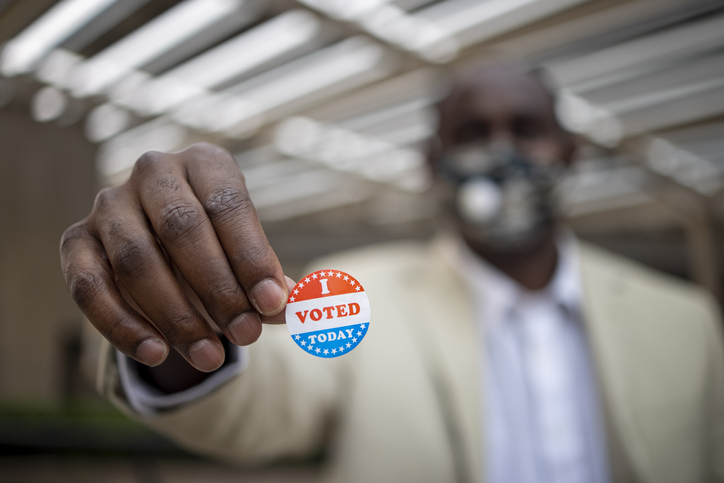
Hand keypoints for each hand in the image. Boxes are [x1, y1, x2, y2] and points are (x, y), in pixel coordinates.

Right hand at [60, 143, 289, 371]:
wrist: (168, 242)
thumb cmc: (221, 245)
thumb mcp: (249, 255)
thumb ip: (269, 279)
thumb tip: (294, 307)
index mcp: (205, 163)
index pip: (229, 205)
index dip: (251, 257)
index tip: (273, 304)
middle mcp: (154, 172)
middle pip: (181, 229)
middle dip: (218, 289)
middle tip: (247, 334)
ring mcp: (109, 203)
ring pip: (135, 260)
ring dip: (175, 316)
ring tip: (211, 356)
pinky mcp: (76, 240)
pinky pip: (89, 286)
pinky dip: (122, 326)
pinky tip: (157, 355)